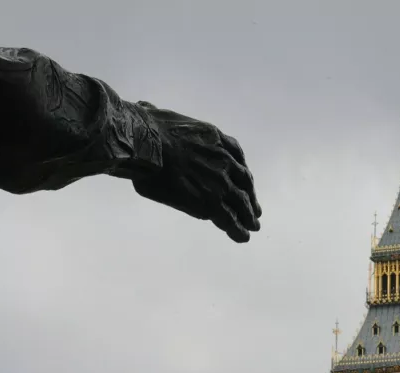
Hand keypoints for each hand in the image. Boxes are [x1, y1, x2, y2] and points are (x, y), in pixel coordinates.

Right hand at [132, 102, 261, 242]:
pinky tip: (242, 236)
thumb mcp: (157, 115)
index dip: (240, 170)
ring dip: (249, 216)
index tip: (244, 180)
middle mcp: (223, 158)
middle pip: (244, 180)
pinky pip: (229, 218)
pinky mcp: (211, 201)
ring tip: (252, 227)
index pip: (235, 155)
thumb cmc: (144, 128)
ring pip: (241, 202)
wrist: (146, 143)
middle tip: (255, 209)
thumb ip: (158, 116)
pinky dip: (238, 229)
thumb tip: (145, 108)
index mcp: (213, 137)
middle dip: (250, 196)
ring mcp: (220, 180)